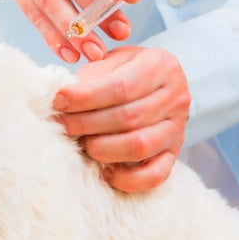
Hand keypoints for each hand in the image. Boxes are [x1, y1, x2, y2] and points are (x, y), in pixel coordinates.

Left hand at [53, 46, 189, 191]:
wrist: (157, 84)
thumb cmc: (127, 70)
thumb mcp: (113, 61)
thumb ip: (94, 75)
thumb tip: (65, 100)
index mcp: (161, 66)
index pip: (121, 86)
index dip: (86, 97)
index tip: (60, 101)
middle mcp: (176, 98)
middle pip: (128, 118)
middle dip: (87, 124)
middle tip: (63, 125)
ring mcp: (178, 129)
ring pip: (139, 146)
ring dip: (102, 148)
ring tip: (81, 143)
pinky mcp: (174, 154)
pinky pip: (154, 175)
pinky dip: (127, 179)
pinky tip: (105, 171)